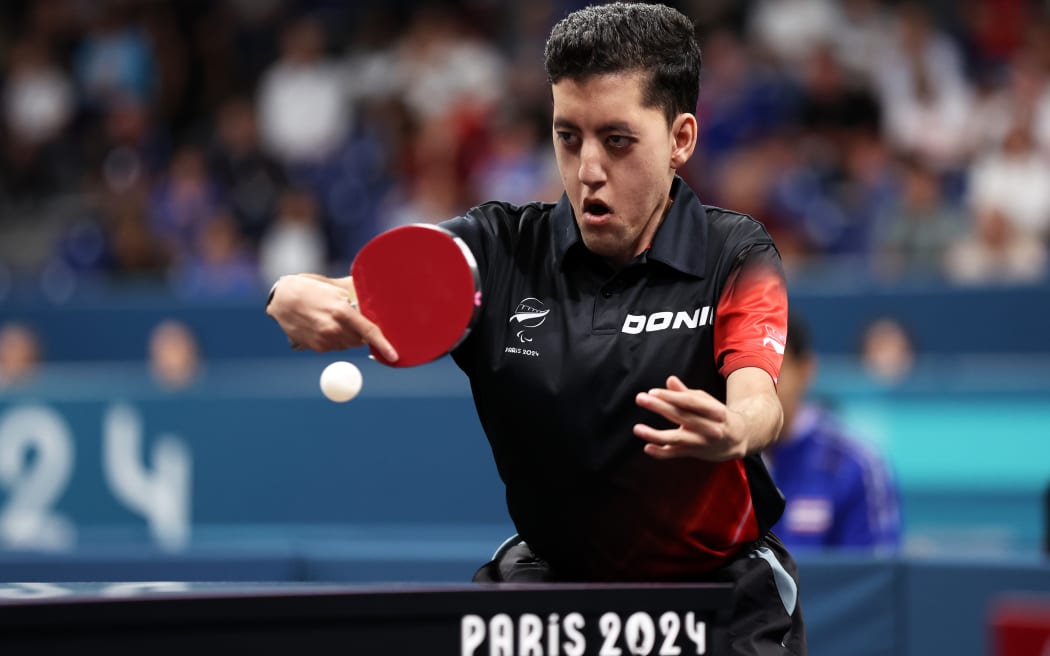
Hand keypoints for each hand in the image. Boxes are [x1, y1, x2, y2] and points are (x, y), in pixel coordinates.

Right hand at [266, 274, 397, 361]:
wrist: (283, 299)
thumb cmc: (311, 288)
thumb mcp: (335, 288)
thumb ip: (355, 295)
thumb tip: (376, 298)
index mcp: (342, 312)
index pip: (369, 331)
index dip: (383, 345)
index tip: (394, 356)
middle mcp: (334, 329)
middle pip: (359, 340)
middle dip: (359, 333)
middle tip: (348, 318)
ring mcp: (324, 340)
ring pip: (347, 345)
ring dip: (346, 337)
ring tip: (330, 320)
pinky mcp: (316, 347)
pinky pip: (334, 347)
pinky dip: (333, 340)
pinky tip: (321, 326)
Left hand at [633, 375, 747, 461]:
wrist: (738, 439)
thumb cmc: (716, 415)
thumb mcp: (706, 402)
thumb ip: (686, 393)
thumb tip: (670, 380)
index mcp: (714, 410)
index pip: (690, 402)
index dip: (671, 396)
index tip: (652, 392)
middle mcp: (709, 427)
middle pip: (682, 416)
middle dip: (659, 407)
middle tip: (641, 398)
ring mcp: (702, 442)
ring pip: (677, 439)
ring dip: (655, 435)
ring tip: (637, 428)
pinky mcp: (695, 453)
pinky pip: (675, 454)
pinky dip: (661, 453)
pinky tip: (647, 448)